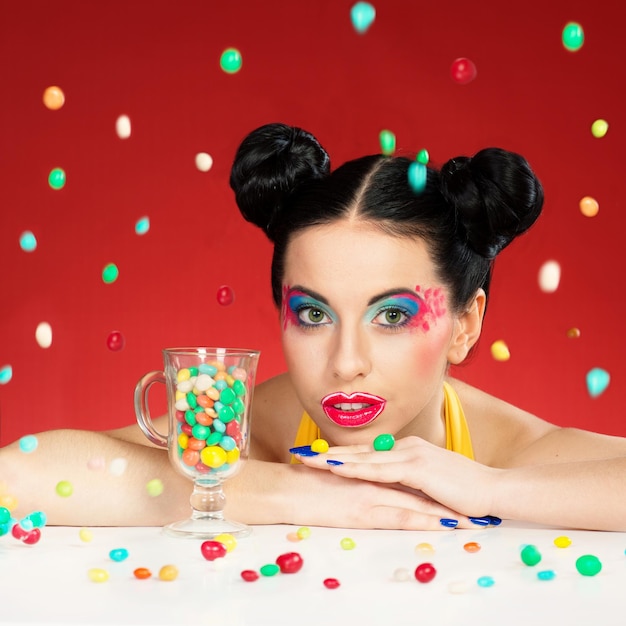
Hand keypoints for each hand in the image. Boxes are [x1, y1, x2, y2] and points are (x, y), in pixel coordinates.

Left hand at [294, 436, 501, 524]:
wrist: (494, 490)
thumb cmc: (466, 491)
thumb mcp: (434, 483)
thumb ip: (412, 481)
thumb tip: (393, 487)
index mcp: (409, 450)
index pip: (369, 453)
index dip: (341, 455)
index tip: (316, 456)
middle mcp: (406, 447)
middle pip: (359, 452)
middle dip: (327, 454)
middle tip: (300, 454)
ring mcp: (410, 455)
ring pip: (363, 458)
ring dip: (333, 459)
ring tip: (307, 460)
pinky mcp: (416, 469)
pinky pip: (378, 469)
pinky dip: (354, 468)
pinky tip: (335, 468)